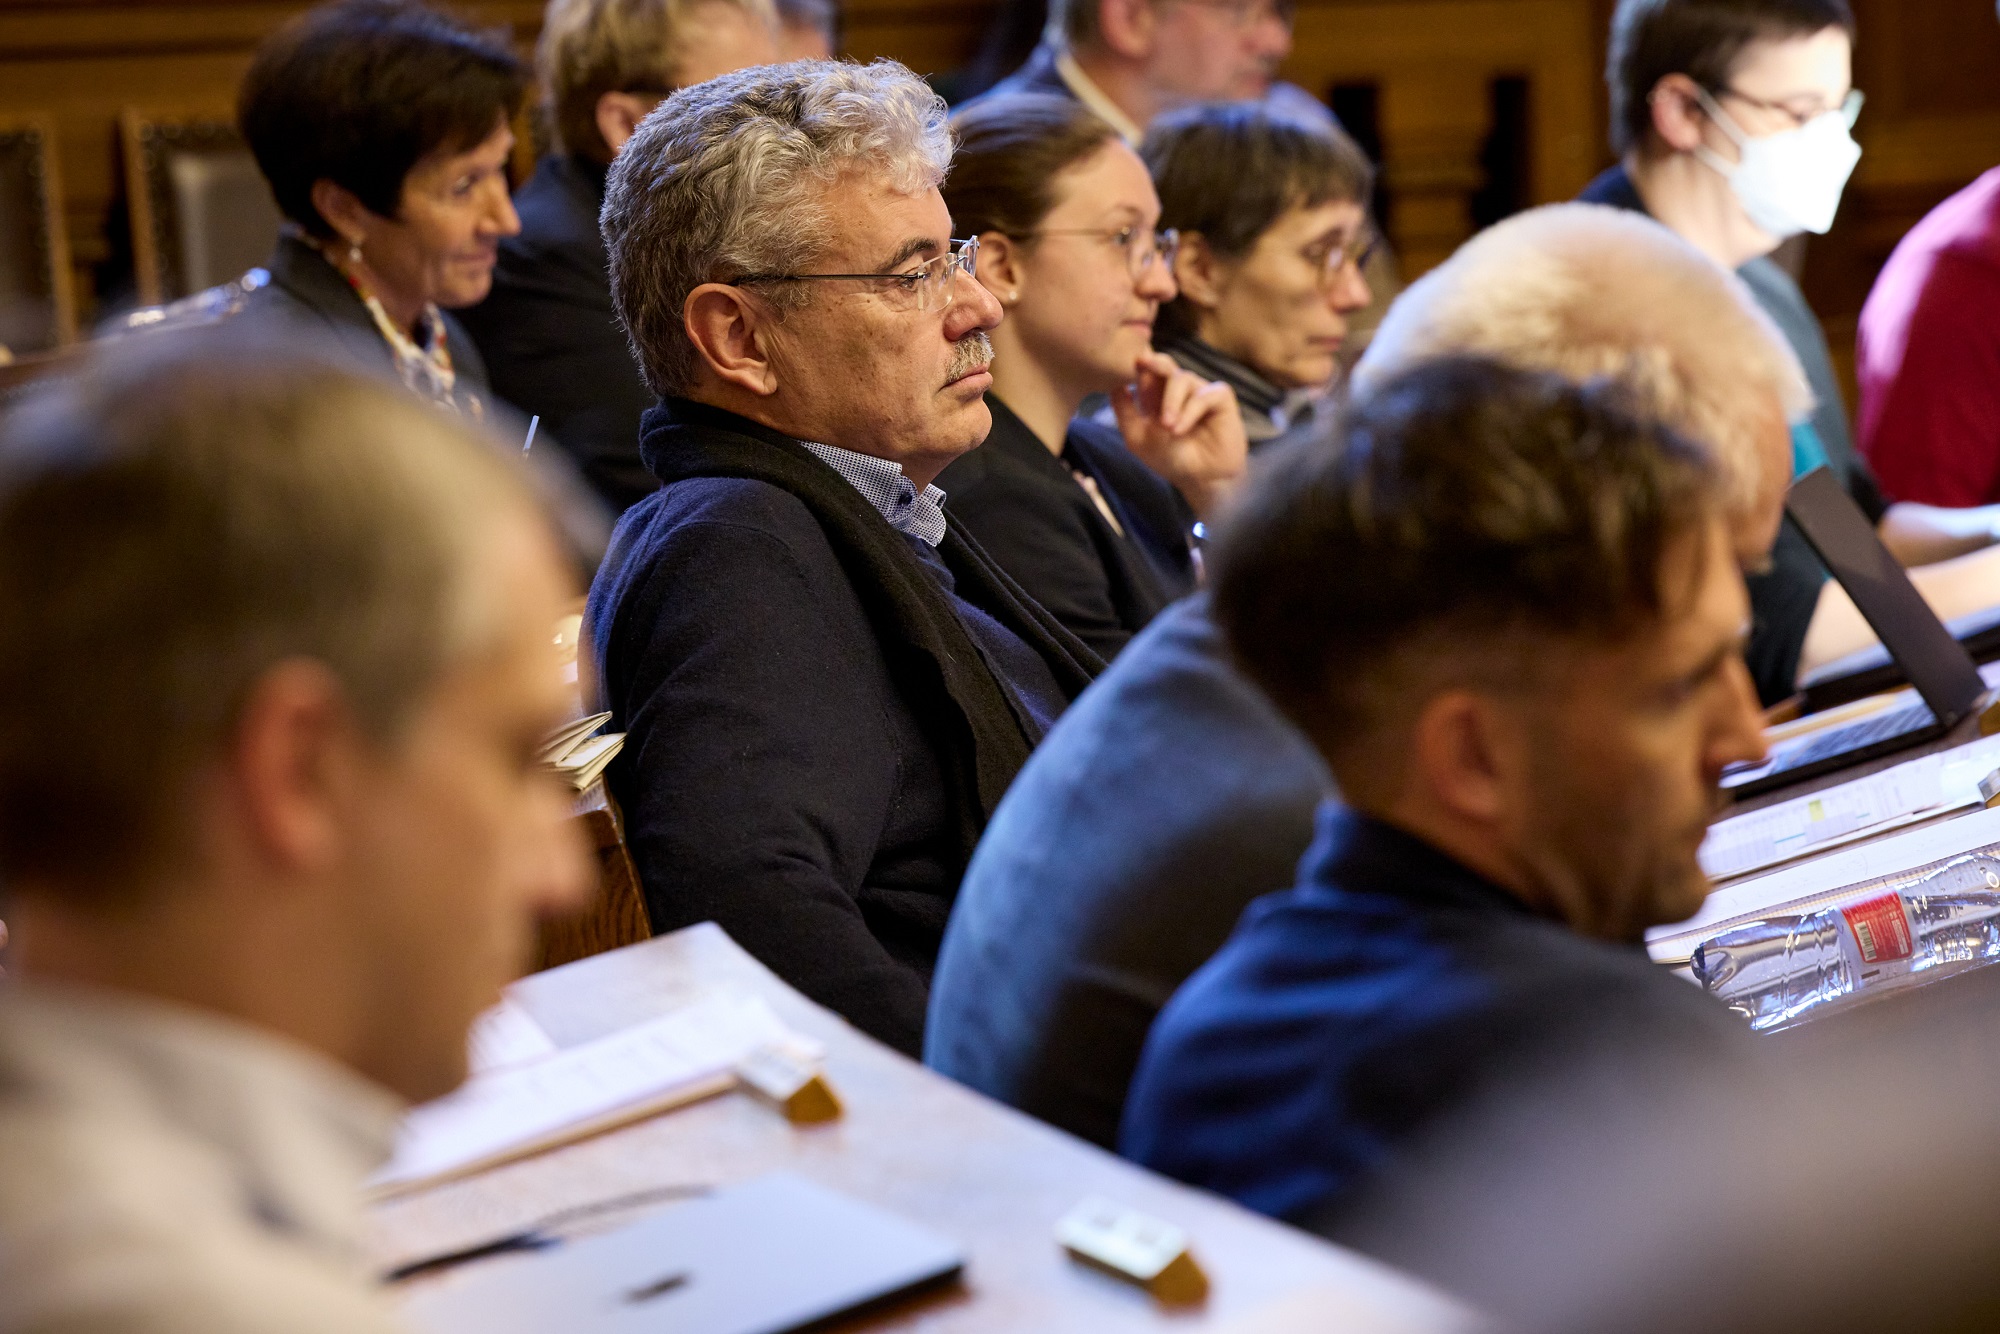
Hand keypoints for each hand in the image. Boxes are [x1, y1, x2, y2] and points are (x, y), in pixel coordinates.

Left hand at [1110, 351, 1248, 519]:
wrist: (1200, 479)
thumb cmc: (1170, 459)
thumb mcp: (1138, 438)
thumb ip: (1124, 412)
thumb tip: (1114, 386)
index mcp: (1156, 395)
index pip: (1146, 372)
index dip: (1138, 367)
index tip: (1131, 364)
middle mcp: (1178, 389)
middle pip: (1165, 364)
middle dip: (1154, 362)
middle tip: (1143, 363)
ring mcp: (1199, 391)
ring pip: (1182, 379)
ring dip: (1171, 402)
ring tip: (1167, 427)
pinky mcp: (1220, 398)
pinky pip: (1203, 395)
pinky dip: (1190, 411)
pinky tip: (1180, 430)